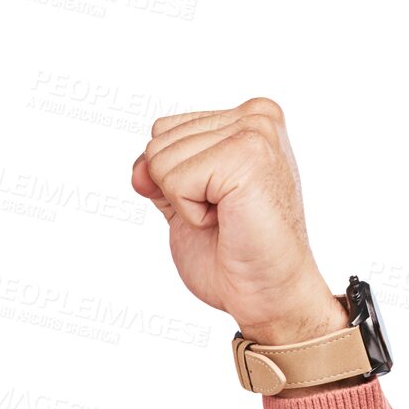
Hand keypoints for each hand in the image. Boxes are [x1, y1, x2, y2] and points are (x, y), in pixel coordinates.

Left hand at [131, 97, 347, 346]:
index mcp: (246, 118)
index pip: (163, 131)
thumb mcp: (183, 203)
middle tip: (222, 214)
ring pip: (161, 160)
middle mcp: (256, 116)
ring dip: (185, 203)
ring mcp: (256, 132)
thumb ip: (158, 176)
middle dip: (176, 191)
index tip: (215, 203)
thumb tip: (139, 169)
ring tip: (228, 217)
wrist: (268, 292)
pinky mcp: (248, 156)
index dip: (170, 179)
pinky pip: (175, 180)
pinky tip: (228, 220)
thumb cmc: (233, 254)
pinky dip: (190, 213)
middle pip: (158, 142)